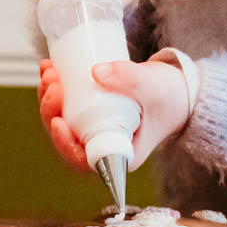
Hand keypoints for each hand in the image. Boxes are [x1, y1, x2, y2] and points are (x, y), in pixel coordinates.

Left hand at [37, 57, 193, 171]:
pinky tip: (47, 67)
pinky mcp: (89, 110)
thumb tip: (96, 71)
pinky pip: (65, 103)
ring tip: (50, 72)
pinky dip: (54, 86)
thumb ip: (130, 78)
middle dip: (51, 109)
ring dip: (48, 96)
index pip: (82, 159)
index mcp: (117, 156)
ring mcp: (93, 128)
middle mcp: (100, 145)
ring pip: (60, 117)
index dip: (64, 143)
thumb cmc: (172, 98)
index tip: (58, 120)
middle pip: (65, 134)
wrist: (179, 89)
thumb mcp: (154, 88)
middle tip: (54, 83)